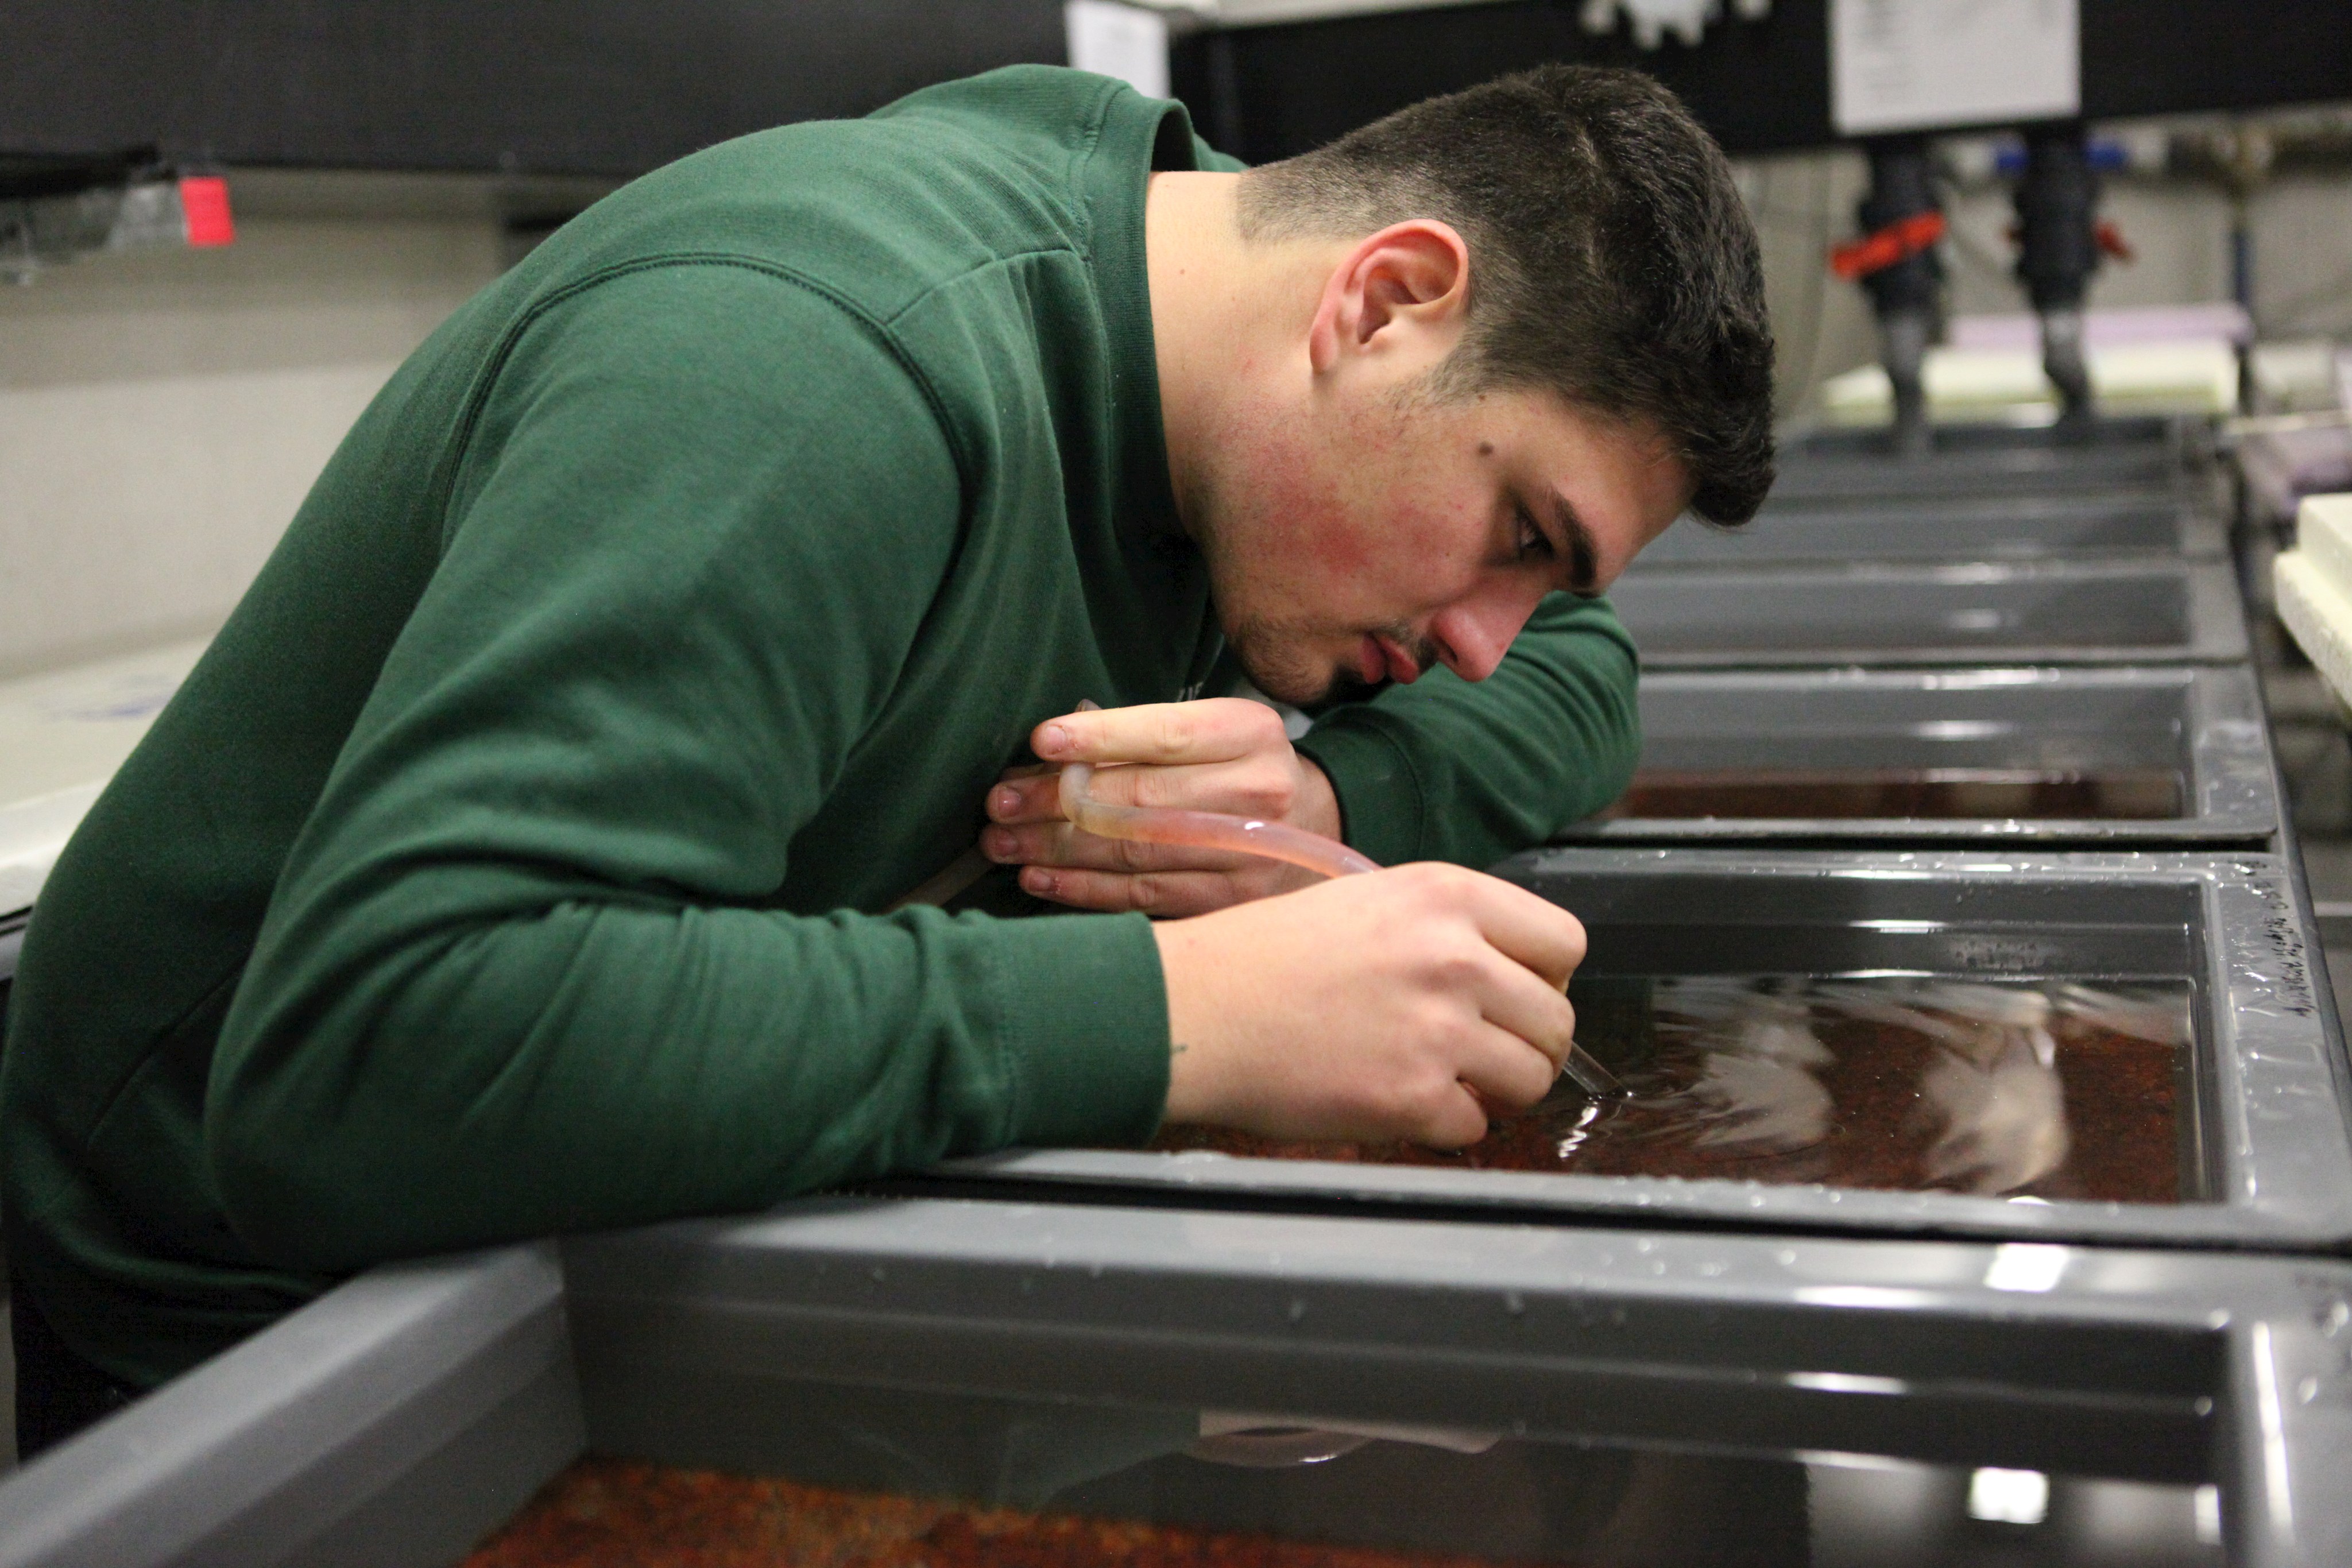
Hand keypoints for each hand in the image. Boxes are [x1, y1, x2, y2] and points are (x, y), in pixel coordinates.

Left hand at [981, 698, 1344, 915]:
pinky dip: (1084, 890)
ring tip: (1003, 843)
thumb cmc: (1238, 767)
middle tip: (999, 803)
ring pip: (1134, 853)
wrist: (1313, 825)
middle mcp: (1255, 791)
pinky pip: (1142, 896)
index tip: (1040, 740)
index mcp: (1249, 733)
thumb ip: (1145, 738)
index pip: (1166, 734)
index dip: (1100, 738)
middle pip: (1141, 798)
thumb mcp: (1212, 731)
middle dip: (1058, 802)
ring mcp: (1245, 854)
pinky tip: (1040, 880)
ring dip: (1057, 850)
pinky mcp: (1227, 903)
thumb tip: (1047, 755)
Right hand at [1154, 863, 1585, 1146]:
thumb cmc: (1263, 957)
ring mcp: (1437, 1029)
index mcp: (1445, 896)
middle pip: (1557, 1019)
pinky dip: (1444, 1124)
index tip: (1518, 994)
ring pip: (1532, 1078)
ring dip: (1497, 1088)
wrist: (1196, 1009)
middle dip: (1528, 1043)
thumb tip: (1508, 976)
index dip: (1545, 978)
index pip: (1564, 943)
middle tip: (1485, 1051)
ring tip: (1446, 1078)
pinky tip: (1398, 1099)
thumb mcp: (1368, 901)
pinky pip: (1474, 1125)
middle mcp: (1453, 956)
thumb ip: (1445, 926)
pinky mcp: (1411, 1097)